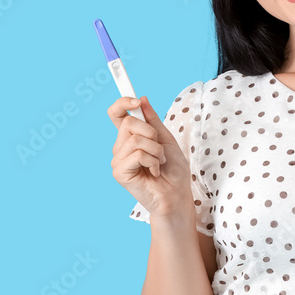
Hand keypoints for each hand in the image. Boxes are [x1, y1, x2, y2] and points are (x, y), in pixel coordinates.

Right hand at [107, 95, 192, 217]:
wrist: (177, 195)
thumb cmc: (173, 170)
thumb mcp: (166, 139)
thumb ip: (153, 120)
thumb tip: (142, 100)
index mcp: (129, 138)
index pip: (117, 114)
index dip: (123, 103)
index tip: (137, 101)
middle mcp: (120, 148)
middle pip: (129, 123)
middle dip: (151, 133)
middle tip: (160, 150)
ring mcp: (118, 161)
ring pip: (136, 139)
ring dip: (156, 150)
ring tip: (159, 162)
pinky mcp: (120, 173)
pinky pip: (137, 154)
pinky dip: (152, 161)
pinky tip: (154, 172)